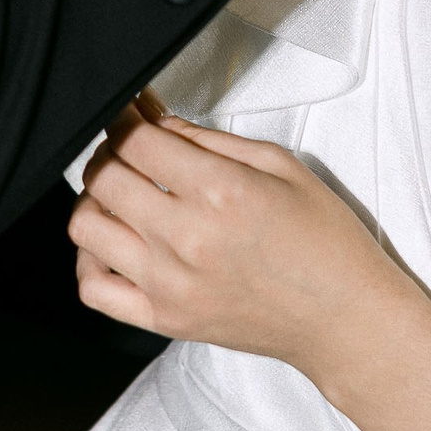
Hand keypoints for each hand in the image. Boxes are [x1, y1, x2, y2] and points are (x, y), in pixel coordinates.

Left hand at [68, 99, 415, 381]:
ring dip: (96, 200)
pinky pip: (94, 289)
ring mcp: (170, 284)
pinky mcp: (165, 320)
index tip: (128, 110)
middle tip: (129, 147)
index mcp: (220, 192)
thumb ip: (210, 141)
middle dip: (109, 151)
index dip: (124, 115)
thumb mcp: (281, 166)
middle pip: (103, 178)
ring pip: (86, 227)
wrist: (344, 320)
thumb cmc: (324, 242)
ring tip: (122, 193)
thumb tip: (157, 122)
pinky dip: (89, 259)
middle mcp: (186, 238)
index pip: (136, 140)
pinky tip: (114, 243)